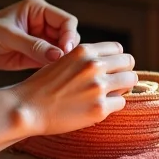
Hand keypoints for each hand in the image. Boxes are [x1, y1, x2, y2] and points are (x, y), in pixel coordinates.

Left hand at [0, 0, 81, 70]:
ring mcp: (42, 40)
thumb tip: (58, 55)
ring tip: (57, 70)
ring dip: (63, 60)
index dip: (70, 35)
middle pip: (69, 36)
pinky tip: (51, 75)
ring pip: (64, 50)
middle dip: (68, 49)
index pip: (66, 20)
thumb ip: (33, 45)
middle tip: (62, 63)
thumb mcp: (8, 36)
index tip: (65, 50)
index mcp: (39, 10)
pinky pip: (53, 62)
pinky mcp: (38, 55)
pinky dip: (55, 68)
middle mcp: (44, 23)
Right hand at [11, 42, 137, 136]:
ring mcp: (98, 87)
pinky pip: (122, 103)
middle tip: (112, 84)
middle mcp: (94, 65)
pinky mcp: (99, 109)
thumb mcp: (63, 60)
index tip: (109, 70)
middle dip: (122, 72)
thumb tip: (108, 63)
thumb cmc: (42, 86)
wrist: (27, 108)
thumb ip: (85, 59)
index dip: (115, 60)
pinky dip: (113, 106)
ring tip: (108, 95)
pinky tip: (98, 107)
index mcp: (84, 51)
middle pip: (128, 62)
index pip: (118, 49)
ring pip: (130, 81)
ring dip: (122, 88)